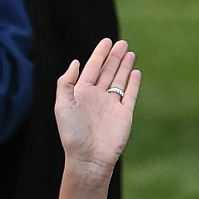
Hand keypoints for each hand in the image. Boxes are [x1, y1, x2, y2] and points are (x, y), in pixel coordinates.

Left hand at [54, 38, 137, 177]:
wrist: (89, 157)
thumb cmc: (72, 133)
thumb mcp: (62, 106)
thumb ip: (66, 83)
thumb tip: (75, 63)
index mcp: (81, 94)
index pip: (92, 69)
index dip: (99, 54)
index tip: (106, 41)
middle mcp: (96, 97)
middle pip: (107, 71)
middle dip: (114, 57)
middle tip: (121, 42)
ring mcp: (111, 105)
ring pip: (119, 80)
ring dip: (124, 66)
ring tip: (129, 52)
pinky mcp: (124, 114)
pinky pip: (130, 94)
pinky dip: (133, 83)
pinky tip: (135, 71)